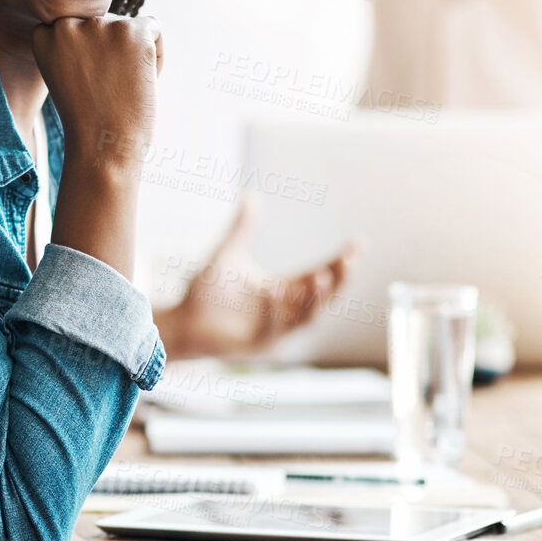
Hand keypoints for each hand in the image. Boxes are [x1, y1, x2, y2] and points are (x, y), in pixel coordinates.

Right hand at [31, 14, 162, 173]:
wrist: (103, 145)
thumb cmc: (87, 119)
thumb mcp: (65, 73)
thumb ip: (75, 44)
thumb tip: (105, 19)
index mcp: (45, 33)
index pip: (77, 28)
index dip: (87, 57)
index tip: (85, 84)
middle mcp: (68, 23)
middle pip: (104, 25)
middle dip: (111, 54)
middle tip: (105, 90)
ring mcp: (100, 25)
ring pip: (129, 28)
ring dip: (132, 55)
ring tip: (121, 87)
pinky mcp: (132, 31)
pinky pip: (154, 28)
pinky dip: (156, 54)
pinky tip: (140, 79)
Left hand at [158, 198, 358, 359]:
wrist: (182, 319)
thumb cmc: (205, 291)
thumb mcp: (227, 254)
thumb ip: (242, 228)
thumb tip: (252, 195)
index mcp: (285, 290)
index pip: (322, 274)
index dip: (341, 262)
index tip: (359, 244)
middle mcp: (286, 311)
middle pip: (324, 297)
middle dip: (339, 280)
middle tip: (348, 260)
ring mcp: (276, 330)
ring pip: (307, 317)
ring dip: (315, 298)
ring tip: (320, 275)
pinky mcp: (259, 345)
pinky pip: (273, 329)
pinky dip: (276, 312)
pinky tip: (272, 291)